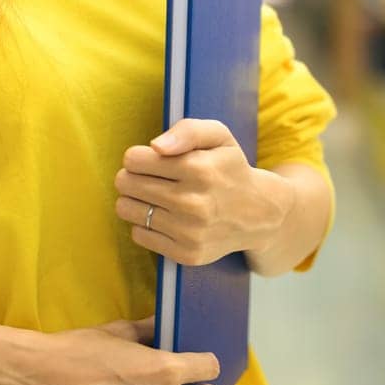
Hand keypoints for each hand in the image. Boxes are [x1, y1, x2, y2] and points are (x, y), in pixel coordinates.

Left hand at [114, 118, 294, 266]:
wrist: (259, 213)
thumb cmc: (229, 168)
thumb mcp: (218, 136)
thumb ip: (187, 131)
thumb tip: (155, 146)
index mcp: (199, 169)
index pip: (133, 160)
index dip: (138, 157)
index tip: (151, 160)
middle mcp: (193, 203)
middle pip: (125, 184)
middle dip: (131, 177)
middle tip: (149, 178)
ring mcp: (190, 232)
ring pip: (126, 209)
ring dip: (135, 200)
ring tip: (155, 197)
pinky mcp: (186, 254)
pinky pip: (138, 234)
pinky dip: (146, 224)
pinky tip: (165, 217)